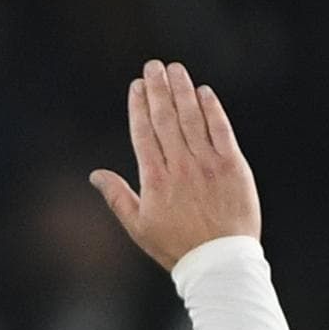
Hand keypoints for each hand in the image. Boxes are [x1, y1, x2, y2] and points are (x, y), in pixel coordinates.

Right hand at [88, 62, 260, 269]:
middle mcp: (180, 167)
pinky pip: (221, 130)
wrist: (219, 263)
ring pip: (192, 118)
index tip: (137, 85)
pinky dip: (212, 109)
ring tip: (176, 70)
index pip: (143, 133)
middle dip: (158, 89)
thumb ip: (118, 196)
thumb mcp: (139, 227)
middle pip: (165, 119)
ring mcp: (207, 164)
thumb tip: (95, 174)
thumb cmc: (177, 248)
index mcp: (155, 180)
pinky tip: (204, 92)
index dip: (139, 105)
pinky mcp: (233, 166)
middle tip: (153, 66)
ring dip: (182, 91)